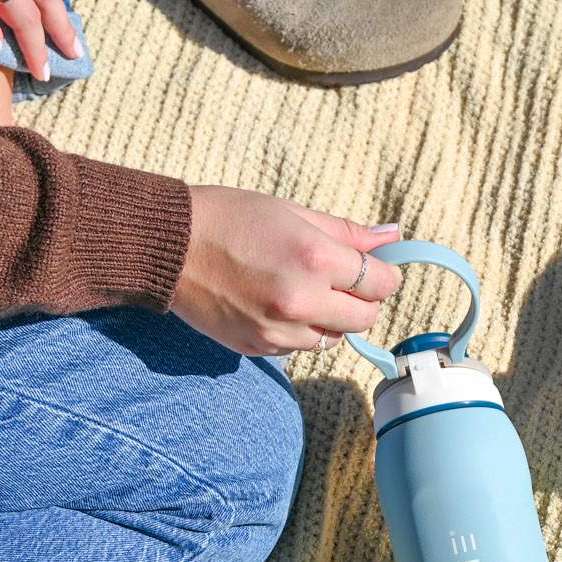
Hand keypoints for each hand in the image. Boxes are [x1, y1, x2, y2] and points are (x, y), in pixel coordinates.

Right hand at [171, 187, 404, 355]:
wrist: (169, 246)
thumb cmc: (230, 218)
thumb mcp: (292, 213)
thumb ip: (347, 231)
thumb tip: (393, 236)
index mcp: (315, 259)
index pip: (380, 283)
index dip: (380, 274)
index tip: (369, 267)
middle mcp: (301, 301)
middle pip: (364, 318)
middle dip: (359, 300)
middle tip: (336, 279)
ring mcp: (279, 331)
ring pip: (332, 338)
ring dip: (327, 318)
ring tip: (297, 289)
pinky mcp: (258, 348)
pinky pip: (298, 347)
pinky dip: (297, 330)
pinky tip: (273, 303)